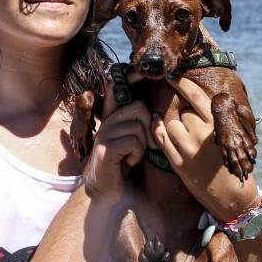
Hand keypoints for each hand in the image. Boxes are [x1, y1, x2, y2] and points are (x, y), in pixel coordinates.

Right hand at [80, 76, 151, 203]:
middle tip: (147, 145)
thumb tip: (157, 115)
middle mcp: (106, 123)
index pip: (115, 88)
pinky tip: (130, 162)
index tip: (142, 71)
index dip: (128, 77)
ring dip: (143, 145)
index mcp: (112, 118)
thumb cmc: (122, 166)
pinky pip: (132, 141)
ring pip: (137, 127)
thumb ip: (139, 126)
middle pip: (137, 108)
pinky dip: (137, 154)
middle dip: (148, 127)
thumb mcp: (132, 142)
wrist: (104, 191)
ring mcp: (104, 135)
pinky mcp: (105, 149)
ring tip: (134, 155)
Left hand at [151, 76, 258, 220]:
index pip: (197, 97)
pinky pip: (161, 139)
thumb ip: (213, 120)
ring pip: (169, 123)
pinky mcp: (178, 163)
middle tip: (169, 98)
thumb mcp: (230, 137)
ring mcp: (188, 150)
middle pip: (181, 110)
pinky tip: (155, 122)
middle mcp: (202, 136)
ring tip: (162, 112)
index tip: (173, 76)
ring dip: (165, 117)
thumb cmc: (233, 163)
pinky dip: (156, 128)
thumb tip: (197, 101)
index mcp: (218, 127)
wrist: (232, 196)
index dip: (183, 84)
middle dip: (176, 105)